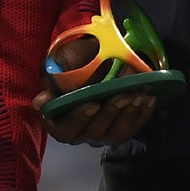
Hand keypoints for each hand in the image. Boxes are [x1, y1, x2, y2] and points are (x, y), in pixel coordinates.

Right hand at [33, 30, 157, 145]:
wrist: (95, 57)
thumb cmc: (73, 63)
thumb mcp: (58, 67)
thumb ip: (51, 83)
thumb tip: (41, 104)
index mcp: (59, 121)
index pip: (66, 129)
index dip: (79, 119)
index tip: (92, 103)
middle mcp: (81, 133)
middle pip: (94, 132)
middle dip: (110, 114)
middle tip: (122, 95)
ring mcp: (103, 133)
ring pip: (116, 134)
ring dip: (128, 115)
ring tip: (137, 95)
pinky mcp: (123, 129)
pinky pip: (134, 128)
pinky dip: (143, 114)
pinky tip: (149, 98)